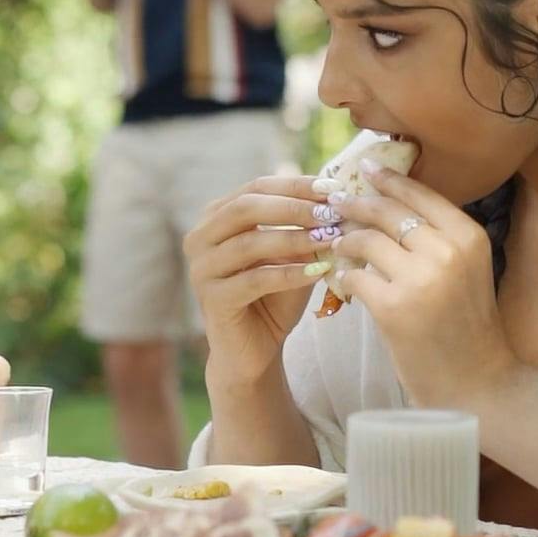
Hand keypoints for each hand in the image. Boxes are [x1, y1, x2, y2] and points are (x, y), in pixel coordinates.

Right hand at [184, 175, 333, 386]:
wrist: (253, 350)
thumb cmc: (275, 296)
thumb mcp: (292, 254)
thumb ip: (304, 227)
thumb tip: (337, 198)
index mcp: (216, 217)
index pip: (256, 187)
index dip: (295, 186)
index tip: (333, 189)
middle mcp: (200, 237)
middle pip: (246, 207)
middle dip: (293, 207)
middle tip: (331, 212)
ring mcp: (201, 269)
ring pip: (249, 243)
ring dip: (294, 239)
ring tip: (330, 239)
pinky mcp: (212, 299)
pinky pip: (254, 280)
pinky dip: (289, 274)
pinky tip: (318, 272)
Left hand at [326, 166, 516, 410]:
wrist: (478, 384)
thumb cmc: (468, 328)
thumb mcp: (468, 271)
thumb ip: (438, 238)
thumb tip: (390, 203)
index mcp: (469, 237)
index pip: (420, 193)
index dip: (389, 179)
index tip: (365, 168)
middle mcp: (447, 251)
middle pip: (389, 211)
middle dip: (357, 204)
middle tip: (336, 202)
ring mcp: (420, 279)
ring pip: (366, 241)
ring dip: (345, 241)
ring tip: (337, 245)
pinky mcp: (394, 307)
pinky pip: (355, 277)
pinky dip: (343, 276)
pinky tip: (340, 280)